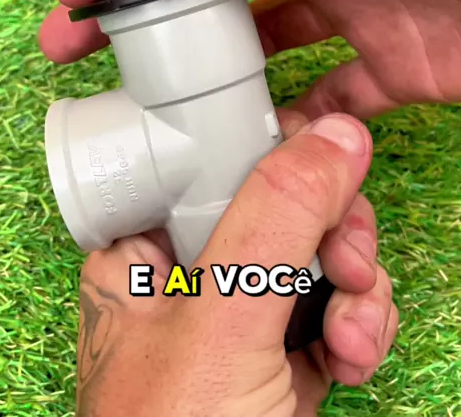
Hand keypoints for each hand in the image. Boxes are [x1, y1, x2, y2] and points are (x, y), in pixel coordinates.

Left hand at [75, 112, 396, 416]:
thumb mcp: (221, 324)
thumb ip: (275, 221)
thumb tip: (337, 134)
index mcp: (141, 253)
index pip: (213, 163)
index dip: (277, 154)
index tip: (326, 166)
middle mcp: (188, 281)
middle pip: (281, 208)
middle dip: (333, 236)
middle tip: (348, 267)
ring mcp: (238, 325)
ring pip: (319, 258)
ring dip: (355, 288)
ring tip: (354, 335)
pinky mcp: (279, 365)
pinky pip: (335, 310)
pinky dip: (359, 327)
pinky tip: (355, 358)